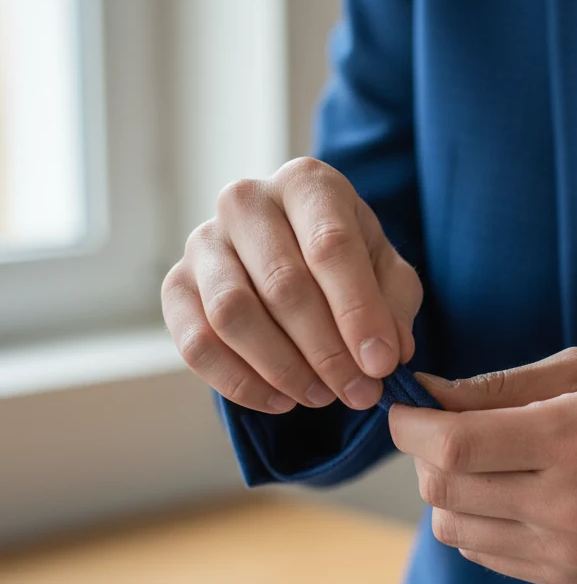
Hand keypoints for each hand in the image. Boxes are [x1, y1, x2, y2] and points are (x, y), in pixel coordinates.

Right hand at [162, 158, 422, 413]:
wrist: (289, 254)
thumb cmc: (343, 261)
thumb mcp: (385, 272)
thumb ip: (393, 305)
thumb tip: (389, 352)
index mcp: (305, 183)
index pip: (330, 245)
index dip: (358, 311)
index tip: (381, 364)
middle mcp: (246, 201)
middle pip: (282, 284)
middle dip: (327, 351)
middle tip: (358, 392)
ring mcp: (203, 241)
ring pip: (233, 315)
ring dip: (283, 369)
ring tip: (322, 396)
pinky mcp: (176, 284)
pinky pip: (197, 344)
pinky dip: (240, 382)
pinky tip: (280, 399)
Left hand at [388, 348, 576, 583]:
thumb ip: (499, 386)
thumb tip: (428, 393)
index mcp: (572, 438)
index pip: (455, 446)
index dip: (411, 426)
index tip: (402, 407)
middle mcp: (567, 502)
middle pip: (444, 490)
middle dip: (422, 455)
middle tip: (437, 429)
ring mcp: (566, 548)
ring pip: (453, 528)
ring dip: (445, 491)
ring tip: (476, 462)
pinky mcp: (566, 575)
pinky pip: (482, 553)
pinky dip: (472, 520)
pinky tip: (502, 492)